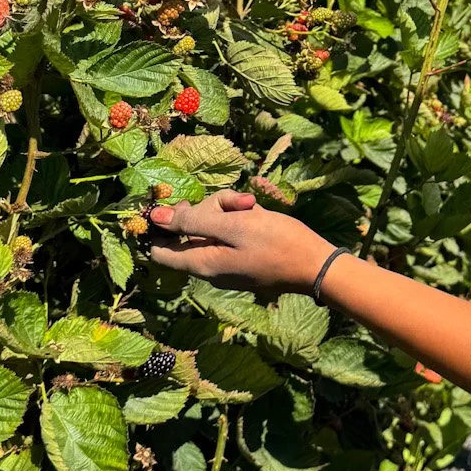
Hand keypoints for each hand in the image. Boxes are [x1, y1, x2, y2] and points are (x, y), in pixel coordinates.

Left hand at [147, 191, 335, 293]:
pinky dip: (240, 221)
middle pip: (189, 232)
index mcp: (201, 263)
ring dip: (228, 210)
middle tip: (234, 202)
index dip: (159, 227)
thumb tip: (155, 218)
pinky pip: (230, 235)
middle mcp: (210, 267)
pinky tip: (257, 214)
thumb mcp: (232, 225)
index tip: (174, 205)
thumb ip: (192, 222)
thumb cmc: (275, 242)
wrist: (315, 264)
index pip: (159, 251)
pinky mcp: (243, 259)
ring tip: (252, 206)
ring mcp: (228, 264)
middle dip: (207, 209)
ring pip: (212, 228)